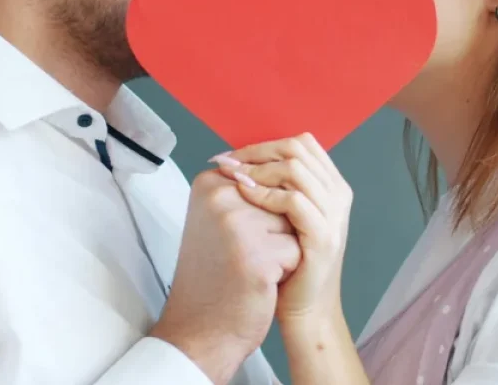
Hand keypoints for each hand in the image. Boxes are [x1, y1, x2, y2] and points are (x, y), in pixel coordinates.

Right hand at [150, 170, 301, 383]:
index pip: (266, 182)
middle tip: (240, 256)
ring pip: (292, 225)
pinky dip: (285, 271)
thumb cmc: (214, 275)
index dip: (262, 215)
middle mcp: (220, 198)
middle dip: (274, 231)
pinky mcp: (258, 255)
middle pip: (281, 201)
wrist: (201, 328)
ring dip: (281, 249)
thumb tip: (284, 169)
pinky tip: (257, 282)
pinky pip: (296, 251)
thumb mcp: (218, 219)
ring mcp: (238, 225)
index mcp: (209, 184)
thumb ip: (245, 192)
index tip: (234, 236)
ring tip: (249, 267)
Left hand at [210, 133, 352, 322]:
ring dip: (258, 170)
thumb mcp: (284, 219)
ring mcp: (334, 216)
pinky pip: (294, 202)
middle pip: (298, 149)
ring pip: (295, 169)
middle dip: (257, 153)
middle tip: (228, 163)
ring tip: (233, 179)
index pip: (301, 144)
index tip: (233, 156)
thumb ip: (275, 189)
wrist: (305, 310)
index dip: (264, 144)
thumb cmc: (289, 264)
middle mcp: (338, 196)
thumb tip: (235, 160)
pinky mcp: (323, 238)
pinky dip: (265, 195)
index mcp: (331, 186)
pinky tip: (244, 198)